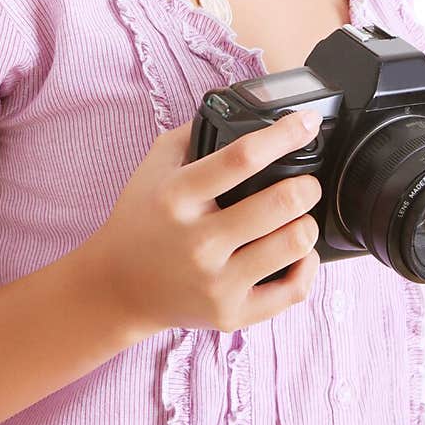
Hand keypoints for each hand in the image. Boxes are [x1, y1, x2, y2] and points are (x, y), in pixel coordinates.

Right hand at [88, 109, 322, 337]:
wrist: (116, 287)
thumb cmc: (141, 219)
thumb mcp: (154, 166)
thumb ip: (193, 133)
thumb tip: (242, 110)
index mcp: (178, 196)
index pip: (241, 158)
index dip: (284, 135)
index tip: (307, 122)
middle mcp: (198, 242)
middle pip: (280, 203)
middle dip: (306, 185)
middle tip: (305, 182)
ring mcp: (216, 283)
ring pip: (295, 244)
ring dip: (307, 222)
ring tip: (299, 217)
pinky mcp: (231, 315)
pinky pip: (294, 290)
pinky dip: (307, 265)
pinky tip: (298, 253)